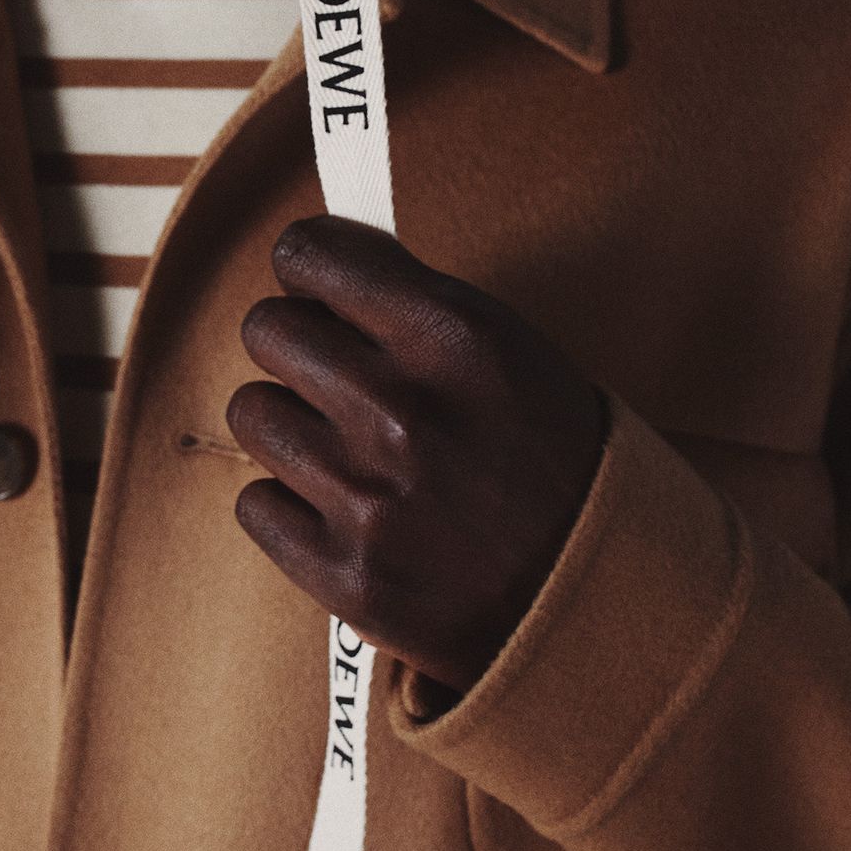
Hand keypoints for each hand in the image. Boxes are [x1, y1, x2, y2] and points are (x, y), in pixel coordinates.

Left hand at [227, 217, 607, 696]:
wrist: (599, 596)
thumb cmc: (554, 459)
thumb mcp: (512, 349)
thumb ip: (414, 302)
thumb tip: (316, 266)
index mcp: (451, 337)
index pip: (306, 254)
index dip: (306, 270)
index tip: (315, 289)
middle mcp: (402, 411)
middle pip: (265, 331)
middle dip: (293, 345)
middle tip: (327, 372)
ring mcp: (368, 498)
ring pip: (251, 412)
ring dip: (288, 423)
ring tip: (342, 445)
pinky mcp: (345, 574)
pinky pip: (254, 503)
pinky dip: (289, 503)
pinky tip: (340, 507)